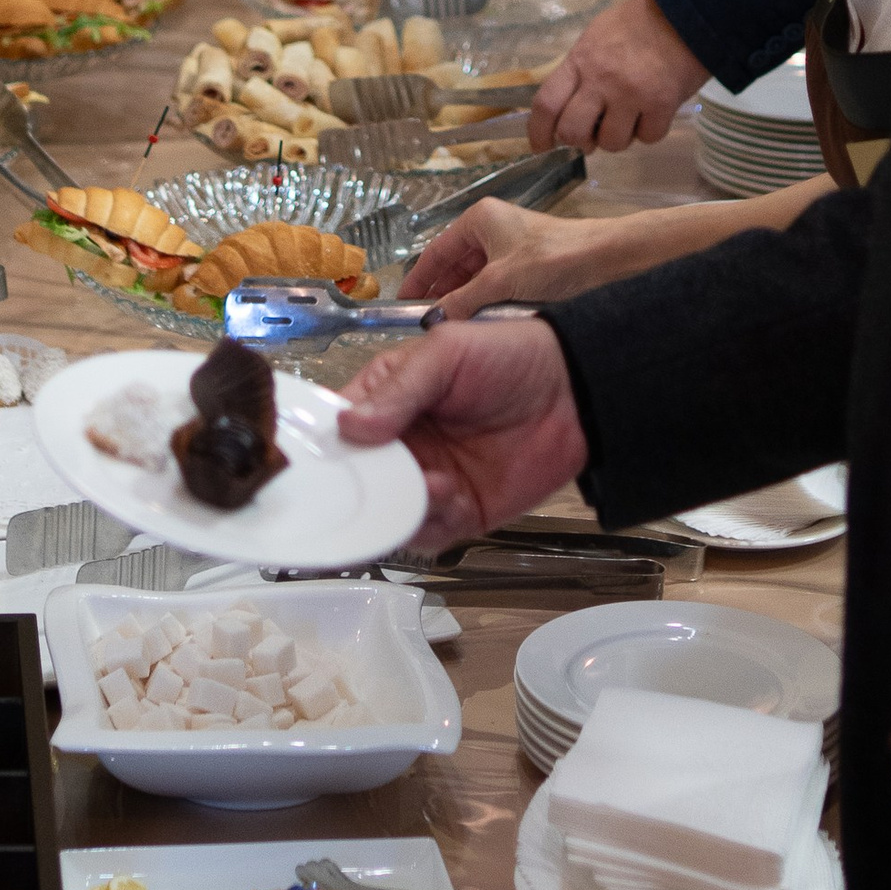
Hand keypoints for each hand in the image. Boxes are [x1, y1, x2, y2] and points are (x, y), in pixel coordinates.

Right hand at [334, 316, 588, 545]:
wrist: (577, 390)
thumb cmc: (509, 357)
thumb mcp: (446, 355)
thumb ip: (399, 391)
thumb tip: (349, 427)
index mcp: (385, 401)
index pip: (336, 430)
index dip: (321, 448)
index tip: (312, 464)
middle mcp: (400, 446)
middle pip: (355, 481)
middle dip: (356, 489)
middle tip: (368, 486)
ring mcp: (429, 481)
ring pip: (387, 514)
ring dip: (399, 507)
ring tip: (431, 483)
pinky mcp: (461, 511)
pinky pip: (429, 534)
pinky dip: (431, 524)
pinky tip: (451, 496)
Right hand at [402, 196, 651, 317]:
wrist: (611, 261)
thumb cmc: (558, 259)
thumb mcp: (502, 281)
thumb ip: (463, 301)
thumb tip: (433, 320)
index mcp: (481, 220)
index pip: (435, 252)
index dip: (417, 280)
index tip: (402, 305)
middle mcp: (493, 231)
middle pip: (454, 267)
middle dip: (441, 295)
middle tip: (425, 325)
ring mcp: (511, 250)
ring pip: (474, 280)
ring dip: (463, 303)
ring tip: (450, 330)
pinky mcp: (528, 269)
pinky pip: (495, 289)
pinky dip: (485, 306)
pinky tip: (480, 327)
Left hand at [531, 0, 706, 152]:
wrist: (688, 11)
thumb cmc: (640, 22)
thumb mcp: (598, 36)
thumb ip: (581, 70)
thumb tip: (569, 108)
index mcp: (580, 60)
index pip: (546, 104)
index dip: (538, 133)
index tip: (542, 147)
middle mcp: (601, 80)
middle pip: (572, 132)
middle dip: (579, 142)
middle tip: (591, 136)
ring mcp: (631, 94)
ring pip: (611, 142)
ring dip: (618, 137)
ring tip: (630, 118)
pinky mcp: (662, 104)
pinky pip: (648, 138)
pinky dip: (649, 131)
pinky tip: (654, 112)